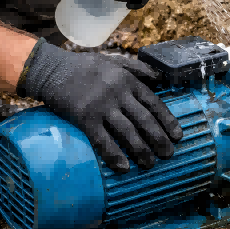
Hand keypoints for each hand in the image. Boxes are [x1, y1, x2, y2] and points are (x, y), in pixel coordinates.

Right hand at [19, 40, 182, 171]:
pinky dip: (114, 155)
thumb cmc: (84, 66)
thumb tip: (161, 79)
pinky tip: (123, 167)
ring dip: (141, 151)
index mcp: (128, 81)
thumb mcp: (115, 61)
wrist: (51, 69)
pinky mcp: (84, 118)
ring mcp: (101, 106)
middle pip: (144, 120)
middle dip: (159, 139)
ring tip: (149, 164)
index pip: (154, 103)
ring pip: (127, 132)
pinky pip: (103, 140)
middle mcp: (118, 93)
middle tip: (168, 155)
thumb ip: (138, 69)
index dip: (168, 121)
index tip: (178, 136)